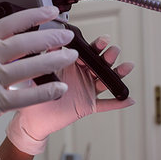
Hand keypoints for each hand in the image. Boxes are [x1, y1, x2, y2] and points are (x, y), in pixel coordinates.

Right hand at [0, 6, 77, 159]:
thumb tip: (5, 44)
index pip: (9, 24)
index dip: (33, 16)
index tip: (50, 12)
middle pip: (25, 43)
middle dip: (50, 38)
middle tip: (67, 36)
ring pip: (30, 66)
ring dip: (54, 59)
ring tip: (69, 56)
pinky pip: (26, 96)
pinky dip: (46, 91)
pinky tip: (59, 87)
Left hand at [6, 35, 134, 154]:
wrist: (32, 119)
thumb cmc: (33, 94)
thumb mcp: (37, 73)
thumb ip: (46, 58)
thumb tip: (50, 42)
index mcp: (70, 65)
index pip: (87, 52)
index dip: (96, 46)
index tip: (102, 41)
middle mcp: (81, 75)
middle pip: (100, 63)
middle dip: (108, 56)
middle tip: (113, 51)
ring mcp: (86, 90)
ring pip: (105, 81)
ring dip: (117, 74)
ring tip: (126, 67)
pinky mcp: (87, 106)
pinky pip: (105, 105)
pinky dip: (116, 103)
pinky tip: (128, 100)